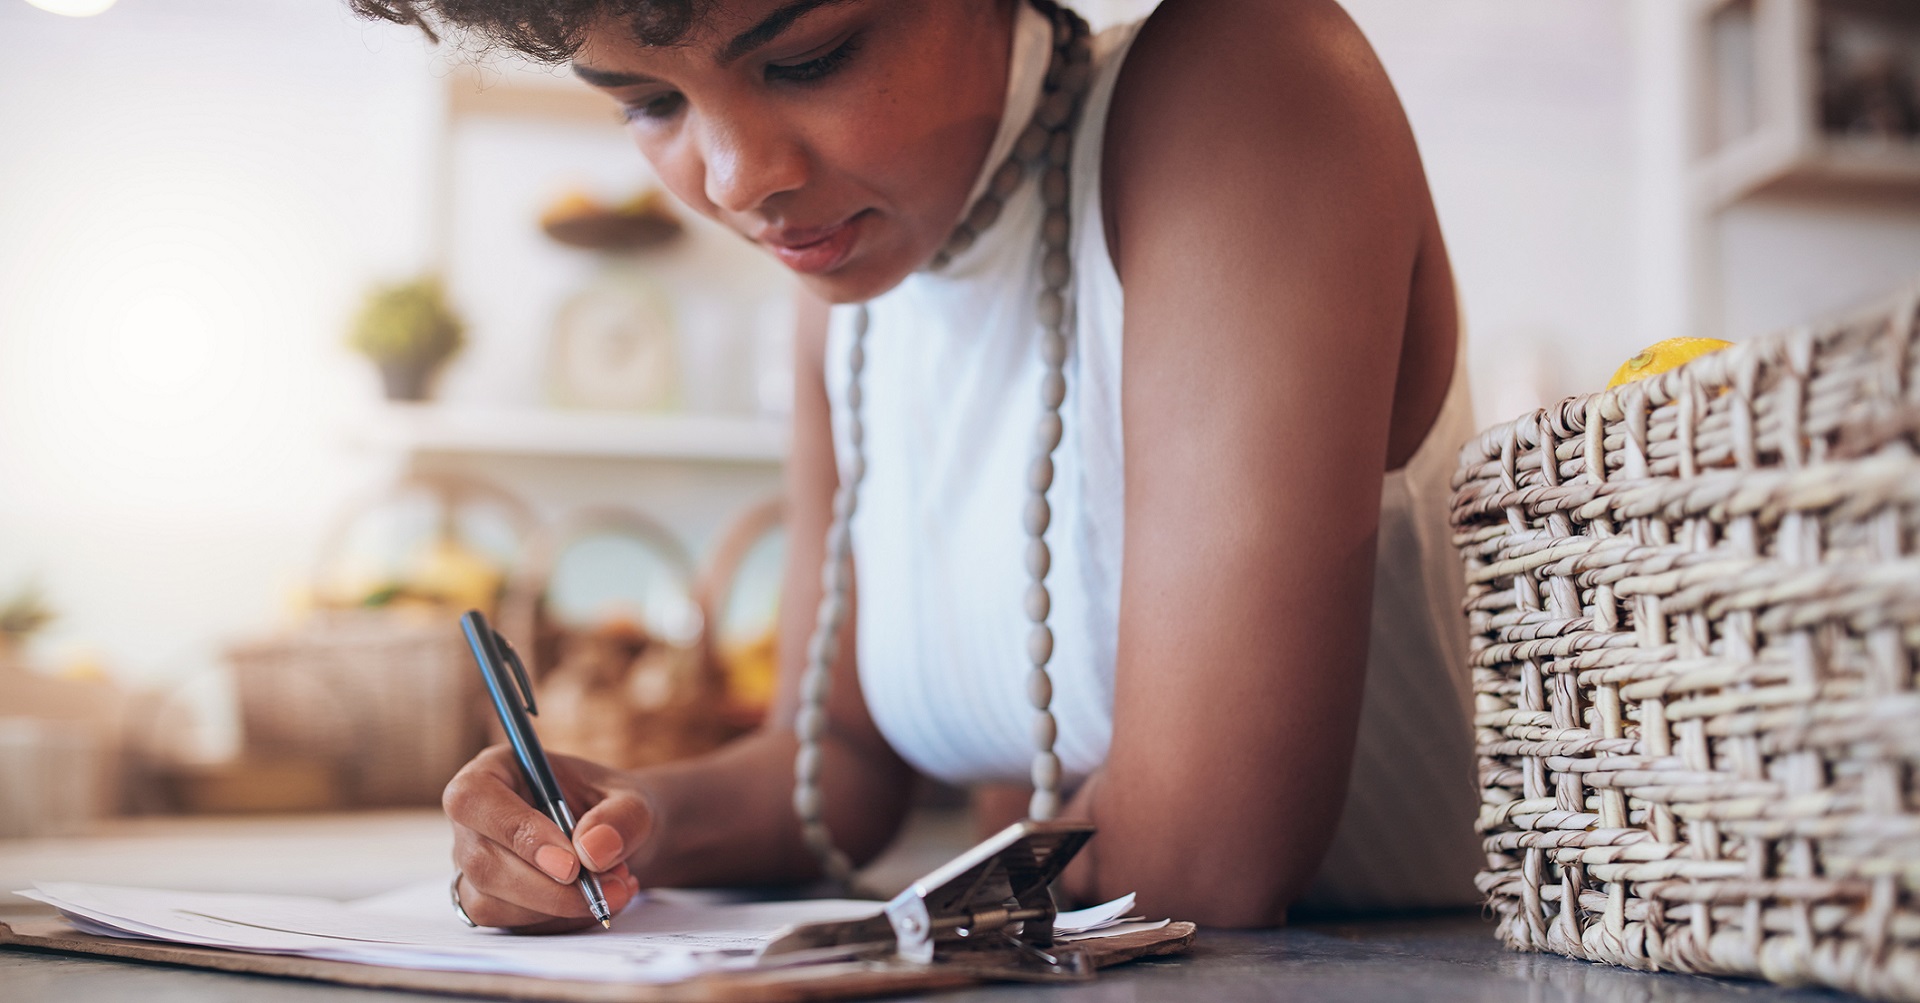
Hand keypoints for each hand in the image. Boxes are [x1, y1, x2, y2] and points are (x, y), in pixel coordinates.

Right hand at [444, 744, 654, 932]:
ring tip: (615, 889)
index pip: (473, 798)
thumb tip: (593, 851)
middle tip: (607, 888)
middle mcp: (473, 820)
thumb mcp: (632, 800)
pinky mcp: (489, 902)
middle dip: (547, 887)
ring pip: (491, 902)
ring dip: (557, 907)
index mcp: (494, 771)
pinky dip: (559, 921)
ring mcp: (474, 865)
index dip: (516, 831)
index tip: (570, 863)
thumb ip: (620, 817)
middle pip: (481, 861)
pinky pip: (511, 925)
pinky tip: (596, 903)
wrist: (616, 841)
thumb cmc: (613, 808)